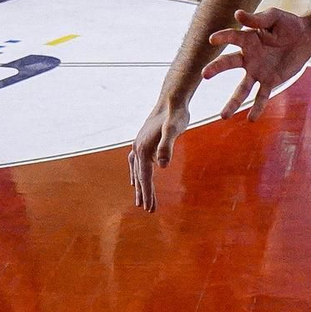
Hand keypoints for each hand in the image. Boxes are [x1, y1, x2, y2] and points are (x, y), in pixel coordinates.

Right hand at [130, 97, 189, 212]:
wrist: (171, 101)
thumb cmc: (175, 116)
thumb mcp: (173, 129)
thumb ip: (167, 146)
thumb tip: (162, 166)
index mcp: (143, 149)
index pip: (145, 177)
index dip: (148, 193)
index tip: (150, 208)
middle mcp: (137, 148)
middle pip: (139, 176)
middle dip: (143, 193)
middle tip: (147, 210)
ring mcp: (138, 144)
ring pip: (136, 170)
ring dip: (138, 185)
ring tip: (139, 200)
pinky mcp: (142, 141)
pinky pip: (136, 162)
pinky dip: (135, 172)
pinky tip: (136, 177)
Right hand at [201, 8, 310, 121]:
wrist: (307, 38)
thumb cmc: (289, 24)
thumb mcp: (274, 17)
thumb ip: (257, 19)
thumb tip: (237, 14)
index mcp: (248, 39)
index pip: (232, 38)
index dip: (222, 37)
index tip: (212, 39)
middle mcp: (248, 57)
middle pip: (229, 63)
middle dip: (216, 68)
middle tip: (204, 74)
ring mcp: (258, 71)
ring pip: (242, 88)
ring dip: (233, 102)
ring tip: (223, 116)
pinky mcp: (270, 81)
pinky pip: (262, 96)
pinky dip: (257, 107)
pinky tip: (251, 119)